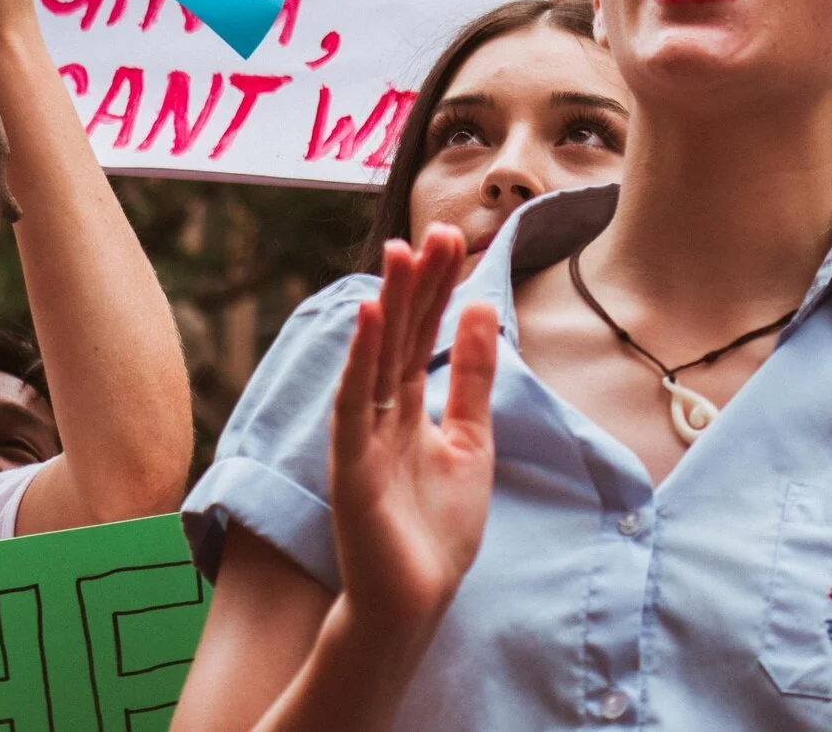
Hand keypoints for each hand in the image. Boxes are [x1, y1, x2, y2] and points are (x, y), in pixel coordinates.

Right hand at [329, 226, 497, 635]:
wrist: (417, 601)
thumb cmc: (438, 526)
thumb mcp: (470, 437)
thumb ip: (470, 375)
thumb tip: (480, 306)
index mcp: (406, 406)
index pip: (421, 332)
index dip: (437, 287)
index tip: (454, 239)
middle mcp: (379, 412)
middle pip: (398, 335)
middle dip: (417, 283)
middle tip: (436, 231)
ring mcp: (362, 435)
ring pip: (375, 357)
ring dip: (387, 305)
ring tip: (400, 254)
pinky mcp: (351, 463)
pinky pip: (354, 402)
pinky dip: (360, 358)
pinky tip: (370, 318)